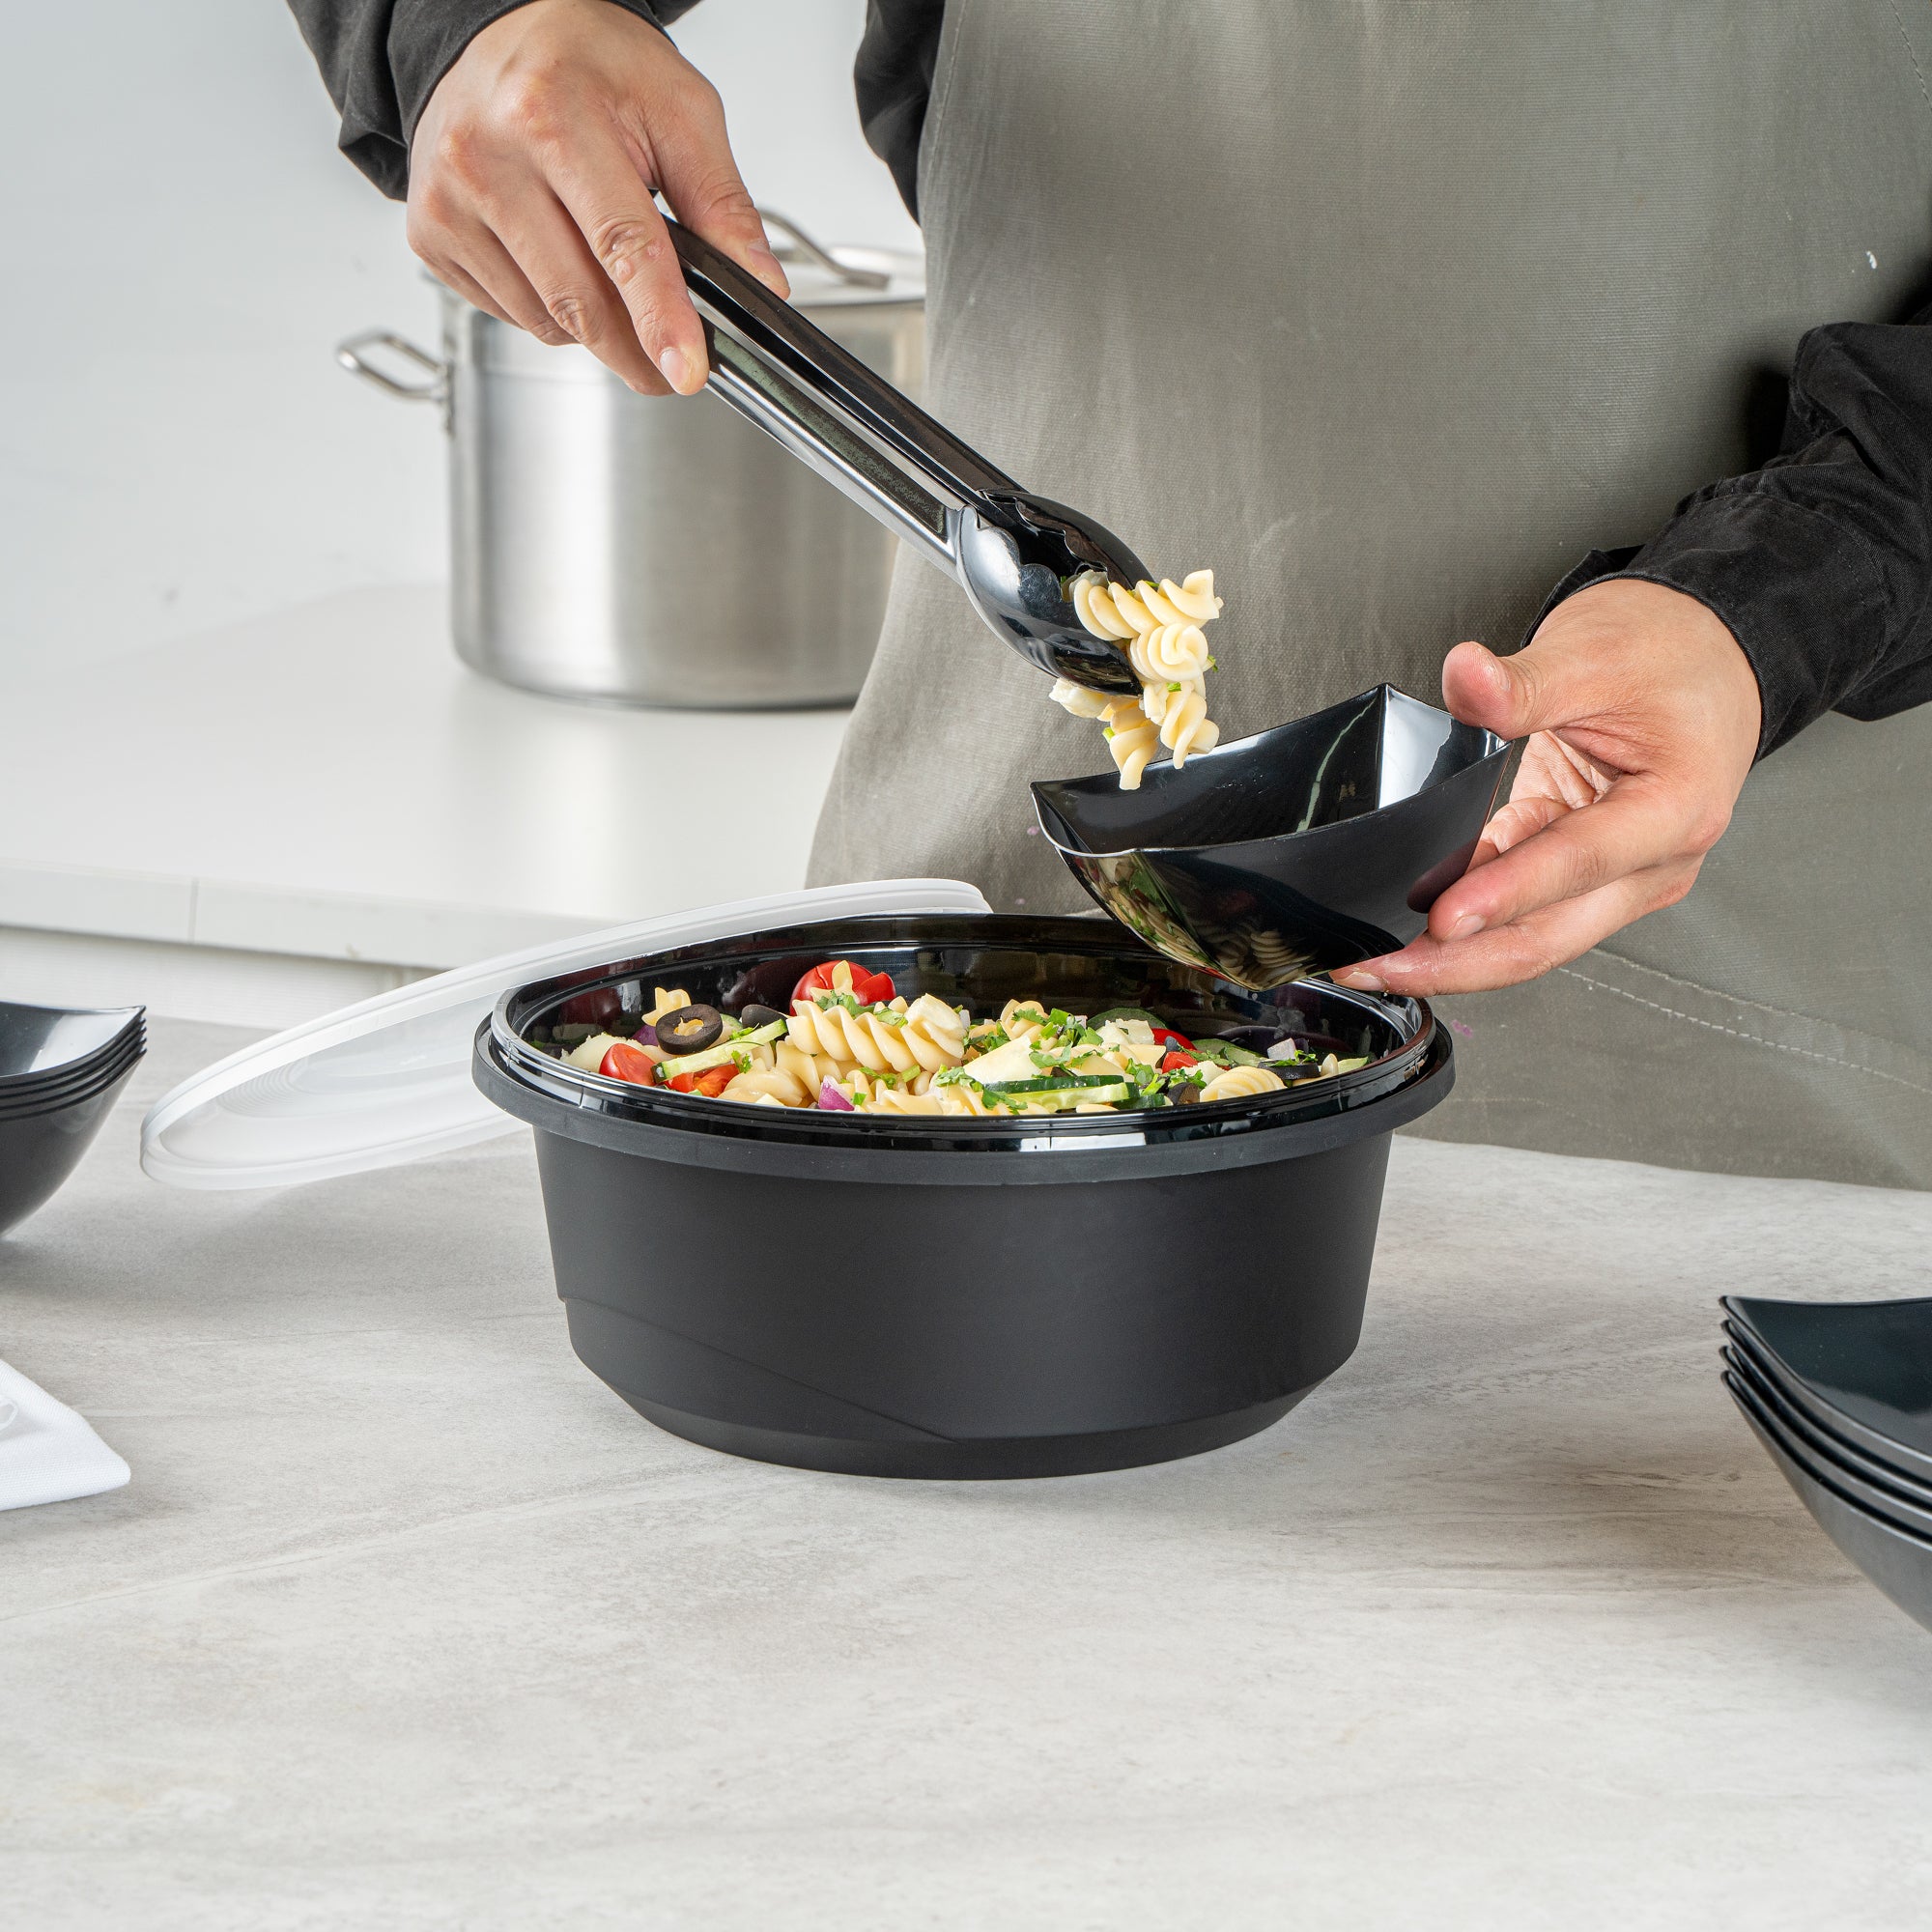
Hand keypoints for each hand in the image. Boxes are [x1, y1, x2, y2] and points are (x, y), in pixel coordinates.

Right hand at [407, 0, 786, 394]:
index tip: (685, 370)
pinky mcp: (430, 236)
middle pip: (579, 300)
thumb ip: (721, 199)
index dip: (659, 316)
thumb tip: (758, 280)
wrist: (496, 32)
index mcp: (550, 115)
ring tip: (610, 272)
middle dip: (637, 348)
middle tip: (671, 363)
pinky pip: (510, 314)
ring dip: (595, 327)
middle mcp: (487, 158)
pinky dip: (550, 312)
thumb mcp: (676, 107)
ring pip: (546, 320)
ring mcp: (448, 201)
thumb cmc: (586, 63)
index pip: (620, 242)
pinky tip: (560, 260)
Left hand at [1332, 578, 1762, 994]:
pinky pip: (1519, 909)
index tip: (1442, 918)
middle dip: (1460, 961)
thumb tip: (1467, 677)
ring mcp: (1620, 876)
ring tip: (1377, 963)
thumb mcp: (1592, 652)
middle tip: (1379, 968)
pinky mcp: (1582, 873)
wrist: (1703, 657)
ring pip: (1531, 936)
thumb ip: (1523, 682)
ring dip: (1454, 954)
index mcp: (1675, 808)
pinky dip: (1466, 919)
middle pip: (1550, 934)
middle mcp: (1654, 860)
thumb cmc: (1666, 657)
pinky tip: (1409, 931)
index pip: (1578, 862)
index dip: (1506, 894)